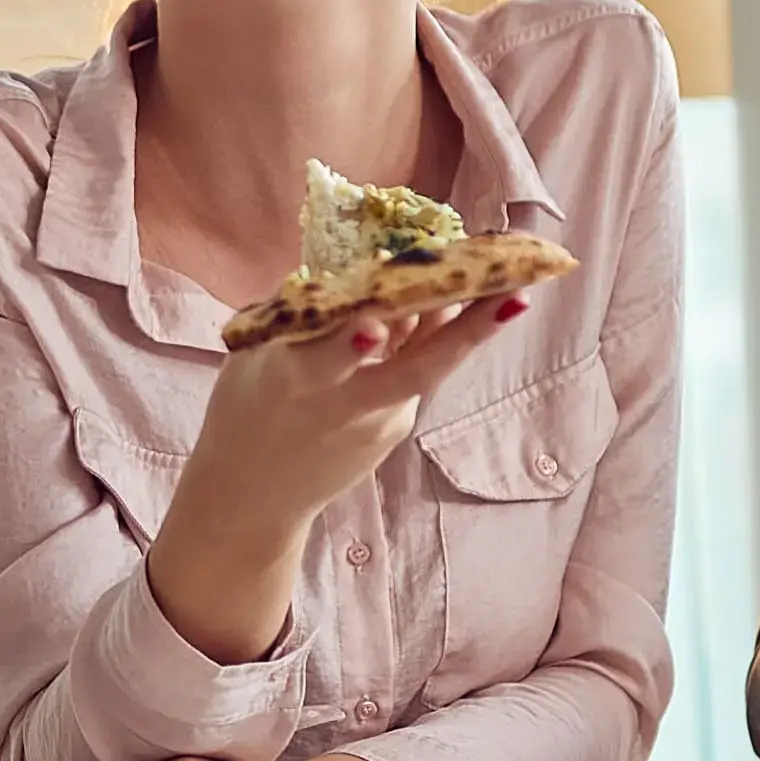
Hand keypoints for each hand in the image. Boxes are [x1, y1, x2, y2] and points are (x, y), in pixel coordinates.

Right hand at [144, 301, 506, 665]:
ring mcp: (379, 423)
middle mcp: (345, 406)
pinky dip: (428, 338)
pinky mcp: (394, 430)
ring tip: (511, 294)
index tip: (372, 323)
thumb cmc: (248, 408)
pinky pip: (413, 372)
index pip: (325, 361)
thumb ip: (304, 317)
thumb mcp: (257, 358)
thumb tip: (356, 264)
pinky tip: (446, 304)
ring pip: (426, 366)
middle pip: (414, 371)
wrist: (254, 496)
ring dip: (468, 330)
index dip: (349, 345)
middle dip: (465, 334)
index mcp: (293, 383)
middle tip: (512, 296)